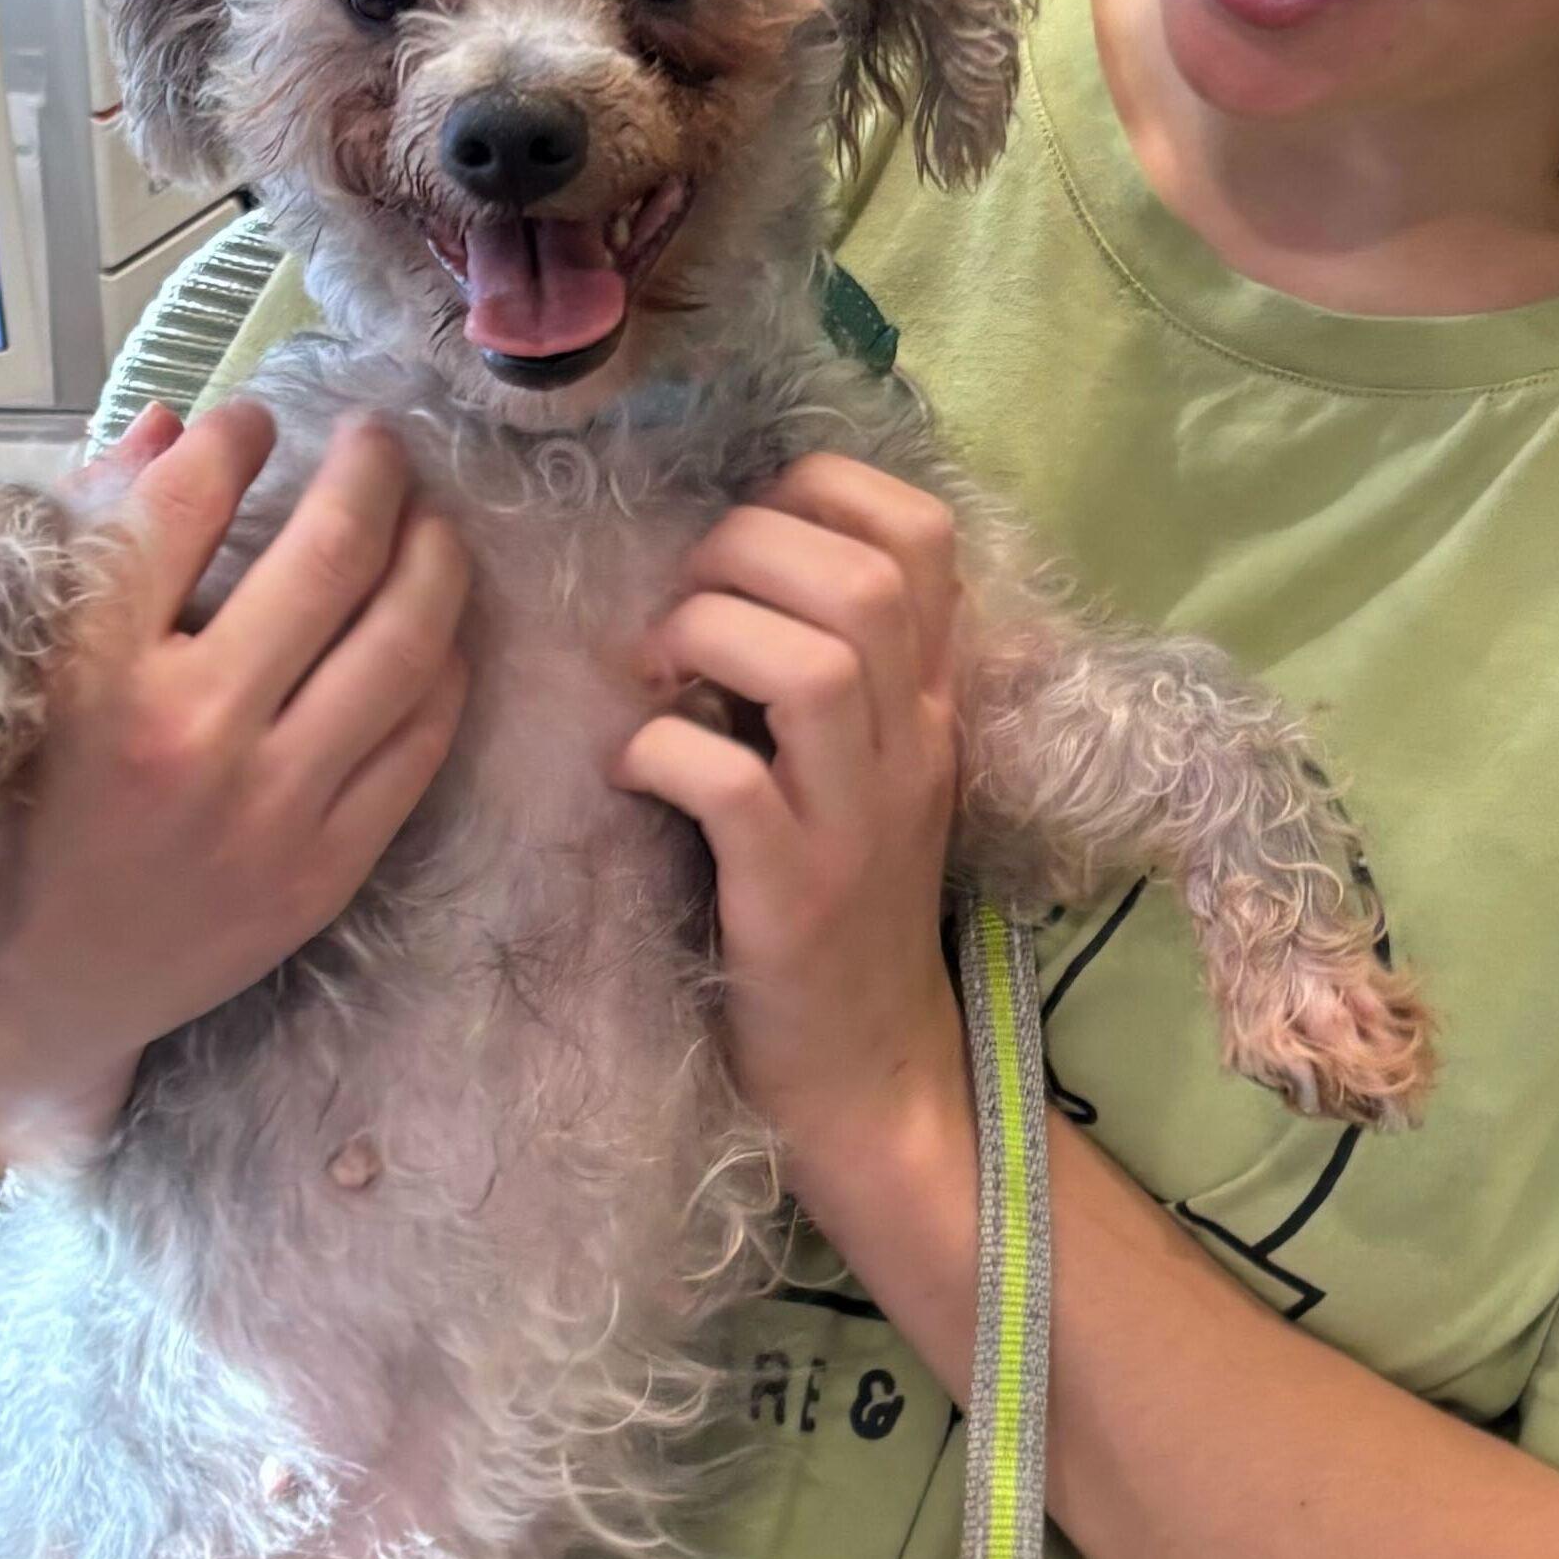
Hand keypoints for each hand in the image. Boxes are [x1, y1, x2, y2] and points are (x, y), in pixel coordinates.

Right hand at [0, 401, 468, 1172]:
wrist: (28, 999)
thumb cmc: (0, 824)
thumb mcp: (9, 674)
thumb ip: (87, 542)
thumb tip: (175, 428)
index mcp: (86, 675)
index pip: (184, 507)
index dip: (231, 441)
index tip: (251, 421)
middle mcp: (188, 734)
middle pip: (328, 557)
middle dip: (369, 471)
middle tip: (376, 439)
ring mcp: (270, 810)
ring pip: (404, 643)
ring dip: (434, 555)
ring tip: (427, 518)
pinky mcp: (325, 871)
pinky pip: (421, 741)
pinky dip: (442, 665)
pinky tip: (434, 626)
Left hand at [616, 454, 975, 1266]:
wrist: (867, 1067)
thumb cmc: (839, 903)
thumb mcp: (861, 766)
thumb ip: (828, 667)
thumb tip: (723, 557)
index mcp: (928, 698)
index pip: (923, 535)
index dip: (821, 492)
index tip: (746, 527)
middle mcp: (910, 744)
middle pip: (861, 581)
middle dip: (743, 551)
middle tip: (678, 607)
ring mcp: (858, 822)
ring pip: (811, 665)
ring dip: (706, 636)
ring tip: (654, 672)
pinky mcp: (794, 897)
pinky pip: (728, 785)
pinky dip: (659, 751)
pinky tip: (630, 766)